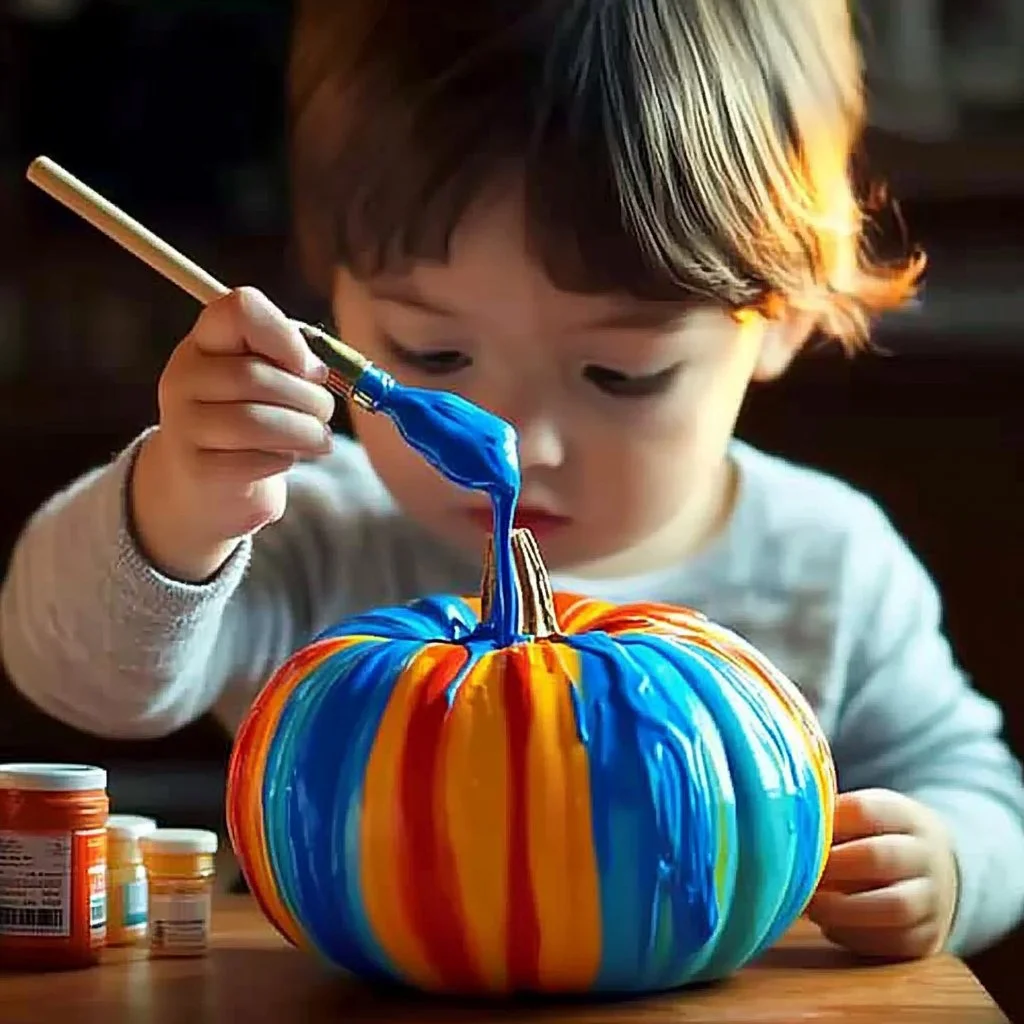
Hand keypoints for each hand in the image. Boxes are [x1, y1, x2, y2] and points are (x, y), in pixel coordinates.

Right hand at [132, 287, 334, 581]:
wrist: (209, 480)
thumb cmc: (253, 416)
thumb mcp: (270, 377)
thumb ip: (294, 361)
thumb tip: (319, 370)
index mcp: (206, 340)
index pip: (239, 309)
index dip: (285, 337)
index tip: (308, 368)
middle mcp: (184, 375)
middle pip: (255, 376)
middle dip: (308, 398)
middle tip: (324, 414)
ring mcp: (182, 423)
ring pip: (255, 422)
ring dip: (304, 432)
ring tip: (318, 439)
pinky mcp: (194, 467)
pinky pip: (251, 461)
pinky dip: (281, 461)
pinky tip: (283, 459)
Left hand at [806, 788, 958, 959]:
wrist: (936, 871)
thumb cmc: (877, 838)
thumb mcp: (863, 815)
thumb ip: (829, 817)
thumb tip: (775, 820)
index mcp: (904, 815)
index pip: (864, 811)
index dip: (825, 826)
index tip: (796, 835)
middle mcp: (926, 855)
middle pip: (878, 858)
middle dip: (830, 868)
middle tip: (796, 874)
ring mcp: (933, 899)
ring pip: (894, 907)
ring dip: (842, 910)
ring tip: (810, 906)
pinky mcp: (929, 938)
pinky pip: (893, 943)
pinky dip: (856, 937)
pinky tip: (830, 926)